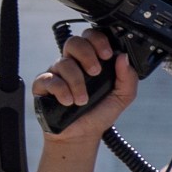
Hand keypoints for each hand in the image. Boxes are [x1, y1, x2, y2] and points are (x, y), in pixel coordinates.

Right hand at [29, 28, 136, 144]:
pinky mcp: (43, 85)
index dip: (98, 40)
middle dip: (87, 54)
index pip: (91, 37)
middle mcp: (73, 63)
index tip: (107, 55)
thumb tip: (123, 57)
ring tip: (83, 100)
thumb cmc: (101, 112)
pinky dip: (61, 90)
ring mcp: (57, 73)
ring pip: (64, 63)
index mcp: (92, 60)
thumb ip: (128, 77)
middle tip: (95, 72)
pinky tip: (68, 101)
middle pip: (74, 42)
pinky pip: (48, 79)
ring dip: (77, 82)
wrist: (83, 134)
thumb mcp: (123, 96)